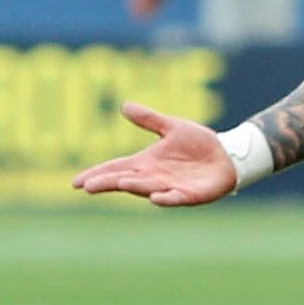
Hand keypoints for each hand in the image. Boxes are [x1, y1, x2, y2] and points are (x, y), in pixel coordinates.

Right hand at [72, 102, 237, 207]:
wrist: (227, 155)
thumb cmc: (198, 143)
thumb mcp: (171, 126)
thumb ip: (148, 119)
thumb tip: (123, 105)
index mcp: (146, 163)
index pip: (116, 169)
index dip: (97, 174)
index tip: (76, 182)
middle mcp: (154, 177)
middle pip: (125, 180)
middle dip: (107, 183)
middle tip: (87, 186)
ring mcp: (171, 187)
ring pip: (147, 189)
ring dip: (134, 187)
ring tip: (120, 183)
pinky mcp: (189, 195)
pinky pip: (175, 198)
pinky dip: (166, 198)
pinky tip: (157, 198)